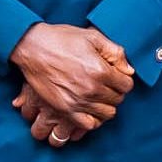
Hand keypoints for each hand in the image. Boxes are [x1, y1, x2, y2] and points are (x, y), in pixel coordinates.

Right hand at [9, 23, 133, 136]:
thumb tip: (128, 70)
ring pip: (107, 113)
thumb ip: (115, 52)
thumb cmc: (61, 39)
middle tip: (105, 83)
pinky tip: (90, 108)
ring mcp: (78, 101)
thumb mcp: (92, 37)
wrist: (32, 47)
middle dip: (115, 91)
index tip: (115, 75)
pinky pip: (89, 124)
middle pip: (118, 99)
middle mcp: (92, 89)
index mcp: (101, 70)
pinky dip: (93, 119)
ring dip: (106, 105)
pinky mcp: (65, 109)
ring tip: (98, 95)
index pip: (127, 85)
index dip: (123, 79)